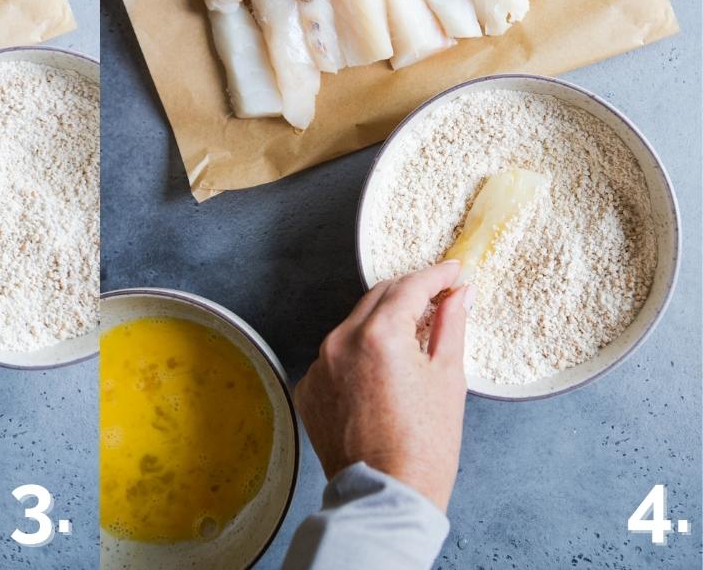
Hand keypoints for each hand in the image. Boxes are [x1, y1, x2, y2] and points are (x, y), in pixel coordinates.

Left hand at [294, 261, 471, 510]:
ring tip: (412, 341)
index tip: (452, 272)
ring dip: (381, 324)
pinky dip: (358, 355)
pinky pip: (336, 356)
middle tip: (438, 297)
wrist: (386, 494)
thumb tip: (457, 294)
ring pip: (354, 326)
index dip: (436, 275)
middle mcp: (340, 342)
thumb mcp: (447, 378)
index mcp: (379, 336)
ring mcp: (319, 365)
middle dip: (408, 293)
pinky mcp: (308, 388)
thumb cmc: (424, 445)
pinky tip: (381, 374)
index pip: (409, 287)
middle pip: (377, 298)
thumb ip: (450, 326)